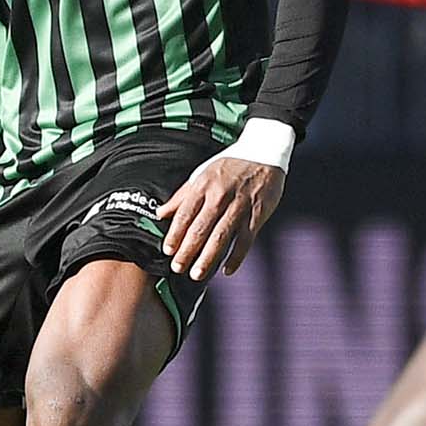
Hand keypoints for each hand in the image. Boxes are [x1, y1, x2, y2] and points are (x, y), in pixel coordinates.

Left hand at [157, 151, 285, 279]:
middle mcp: (220, 196)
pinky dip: (237, 256)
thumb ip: (182, 196)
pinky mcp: (258, 213)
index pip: (185, 214)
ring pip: (221, 236)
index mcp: (204, 186)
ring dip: (208, 258)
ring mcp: (240, 205)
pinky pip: (246, 239)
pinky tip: (227, 270)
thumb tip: (160, 213)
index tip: (167, 250)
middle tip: (177, 268)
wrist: (265, 152)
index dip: (175, 234)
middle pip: (200, 228)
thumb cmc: (230, 166)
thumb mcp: (202, 174)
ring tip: (197, 274)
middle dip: (187, 250)